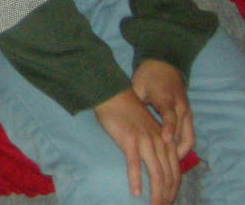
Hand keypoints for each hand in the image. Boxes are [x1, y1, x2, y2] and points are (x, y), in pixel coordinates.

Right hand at [94, 86, 179, 204]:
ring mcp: (146, 142)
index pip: (175, 172)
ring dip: (156, 194)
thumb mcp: (148, 130)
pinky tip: (135, 193)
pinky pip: (135, 165)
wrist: (113, 95)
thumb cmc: (128, 112)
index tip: (168, 201)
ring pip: (156, 174)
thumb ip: (156, 145)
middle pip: (168, 176)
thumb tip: (156, 165)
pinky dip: (136, 180)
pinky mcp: (130, 141)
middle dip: (167, 196)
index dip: (174, 190)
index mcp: (167, 141)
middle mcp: (160, 143)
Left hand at [133, 59, 194, 160]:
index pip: (170, 116)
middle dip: (177, 150)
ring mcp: (186, 112)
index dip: (168, 128)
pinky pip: (189, 135)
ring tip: (170, 167)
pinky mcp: (188, 116)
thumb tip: (120, 113)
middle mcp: (180, 107)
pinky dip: (182, 147)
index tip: (165, 140)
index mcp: (166, 98)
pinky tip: (172, 157)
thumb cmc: (147, 77)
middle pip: (184, 133)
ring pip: (189, 138)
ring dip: (181, 152)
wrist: (164, 65)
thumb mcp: (138, 86)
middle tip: (166, 164)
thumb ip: (134, 101)